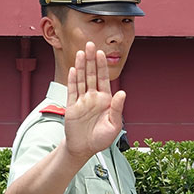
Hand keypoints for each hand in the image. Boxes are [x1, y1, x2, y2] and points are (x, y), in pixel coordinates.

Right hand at [64, 42, 125, 161]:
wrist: (84, 149)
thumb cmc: (100, 139)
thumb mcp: (114, 126)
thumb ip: (117, 108)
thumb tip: (122, 92)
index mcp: (105, 100)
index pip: (103, 79)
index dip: (102, 65)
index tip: (101, 53)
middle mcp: (93, 97)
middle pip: (91, 74)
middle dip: (91, 59)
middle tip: (90, 44)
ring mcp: (82, 100)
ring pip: (81, 79)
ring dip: (81, 66)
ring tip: (81, 52)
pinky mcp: (72, 106)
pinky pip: (72, 90)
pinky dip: (73, 80)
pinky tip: (74, 69)